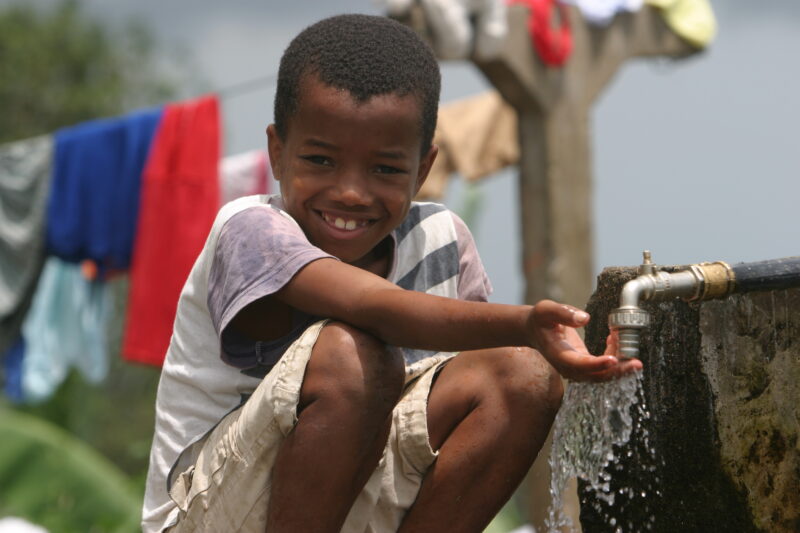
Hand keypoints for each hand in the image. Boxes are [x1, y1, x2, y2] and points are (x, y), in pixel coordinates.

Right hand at [527, 300, 642, 381]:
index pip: (580, 365)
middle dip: (618, 371)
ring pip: (603, 374)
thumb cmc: (540, 319)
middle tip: (636, 363)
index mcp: (558, 355)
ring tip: (624, 339)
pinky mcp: (585, 365)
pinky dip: (614, 355)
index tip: (614, 359)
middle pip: (596, 376)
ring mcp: (578, 368)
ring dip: (620, 364)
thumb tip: (585, 318)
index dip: (597, 364)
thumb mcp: (546, 311)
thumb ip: (564, 313)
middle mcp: (569, 367)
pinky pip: (604, 367)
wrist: (534, 329)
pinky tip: (614, 337)